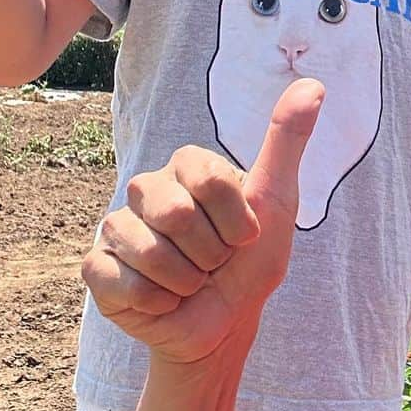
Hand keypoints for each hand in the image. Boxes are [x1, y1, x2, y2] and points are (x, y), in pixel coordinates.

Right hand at [82, 79, 324, 363]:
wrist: (224, 326)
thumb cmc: (251, 262)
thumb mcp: (278, 203)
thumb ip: (287, 142)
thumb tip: (314, 84)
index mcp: (187, 167)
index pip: (208, 178)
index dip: (235, 220)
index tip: (244, 236)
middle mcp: (147, 189)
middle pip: (175, 213)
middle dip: (210, 253)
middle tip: (215, 262)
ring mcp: (118, 227)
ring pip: (148, 250)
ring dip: (184, 281)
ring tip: (191, 282)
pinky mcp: (97, 267)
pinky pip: (118, 279)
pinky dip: (154, 300)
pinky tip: (162, 300)